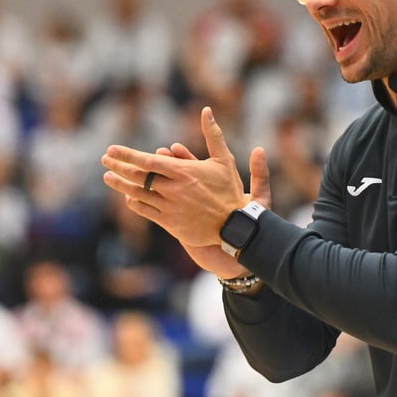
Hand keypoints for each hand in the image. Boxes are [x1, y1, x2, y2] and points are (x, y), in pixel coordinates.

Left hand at [102, 107, 269, 251]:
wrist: (234, 225)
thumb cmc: (229, 189)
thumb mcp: (223, 159)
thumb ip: (212, 134)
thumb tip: (206, 110)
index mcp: (184, 172)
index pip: (148, 161)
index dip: (127, 155)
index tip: (112, 149)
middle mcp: (174, 189)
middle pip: (138, 177)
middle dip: (118, 167)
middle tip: (105, 159)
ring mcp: (170, 207)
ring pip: (138, 194)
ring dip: (120, 185)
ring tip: (108, 177)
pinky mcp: (170, 223)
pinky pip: (145, 211)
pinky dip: (134, 202)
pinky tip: (127, 197)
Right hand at [157, 140, 270, 278]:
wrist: (241, 248)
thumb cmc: (249, 223)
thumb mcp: (259, 198)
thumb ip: (260, 175)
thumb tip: (260, 149)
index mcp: (213, 186)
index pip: (193, 165)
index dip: (183, 156)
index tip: (175, 148)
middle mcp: (195, 194)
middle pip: (173, 174)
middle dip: (162, 164)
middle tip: (156, 155)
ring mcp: (183, 207)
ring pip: (162, 189)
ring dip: (151, 180)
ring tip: (147, 171)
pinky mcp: (176, 224)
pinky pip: (156, 209)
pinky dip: (145, 202)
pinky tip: (136, 196)